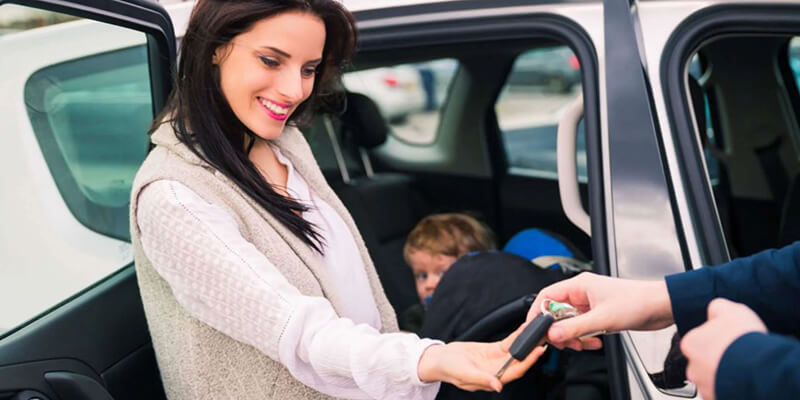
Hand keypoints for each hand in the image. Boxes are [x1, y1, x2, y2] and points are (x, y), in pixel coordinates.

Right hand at [417, 324, 546, 391]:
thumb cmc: (449, 369)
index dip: (528, 362)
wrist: (439, 359)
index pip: (516, 371)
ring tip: (539, 331)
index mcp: (493, 379)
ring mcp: (496, 360)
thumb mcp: (464, 374)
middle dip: (533, 350)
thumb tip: (497, 387)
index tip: (538, 351)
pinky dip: (516, 336)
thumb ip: (481, 380)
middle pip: (521, 361)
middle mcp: (498, 371)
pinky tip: (524, 329)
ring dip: (527, 342)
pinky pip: (508, 343)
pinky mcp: (493, 350)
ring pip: (517, 351)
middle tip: (545, 337)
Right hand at [528, 272, 673, 349]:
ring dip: (573, 336)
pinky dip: (584, 337)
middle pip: (556, 312)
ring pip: (569, 323)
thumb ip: (574, 328)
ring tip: (583, 344)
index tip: (535, 328)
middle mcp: (582, 293)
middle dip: (559, 330)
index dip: (537, 312)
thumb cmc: (637, 301)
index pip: (546, 296)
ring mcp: (590, 304)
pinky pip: (582, 327)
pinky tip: (594, 342)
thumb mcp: (601, 319)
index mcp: (579, 285)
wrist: (662, 306)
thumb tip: (552, 333)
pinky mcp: (599, 314)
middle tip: (563, 342)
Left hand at [680, 298, 765, 399]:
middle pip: (705, 360)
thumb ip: (716, 308)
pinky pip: (723, 389)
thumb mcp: (728, 309)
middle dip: (719, 357)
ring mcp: (704, 385)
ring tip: (742, 365)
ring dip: (725, 372)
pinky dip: (732, 384)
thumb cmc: (742, 339)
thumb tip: (713, 311)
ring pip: (714, 377)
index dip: (717, 339)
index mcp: (690, 343)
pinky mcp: (715, 397)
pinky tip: (743, 376)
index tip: (729, 339)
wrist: (757, 367)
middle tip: (737, 353)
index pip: (699, 340)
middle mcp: (692, 366)